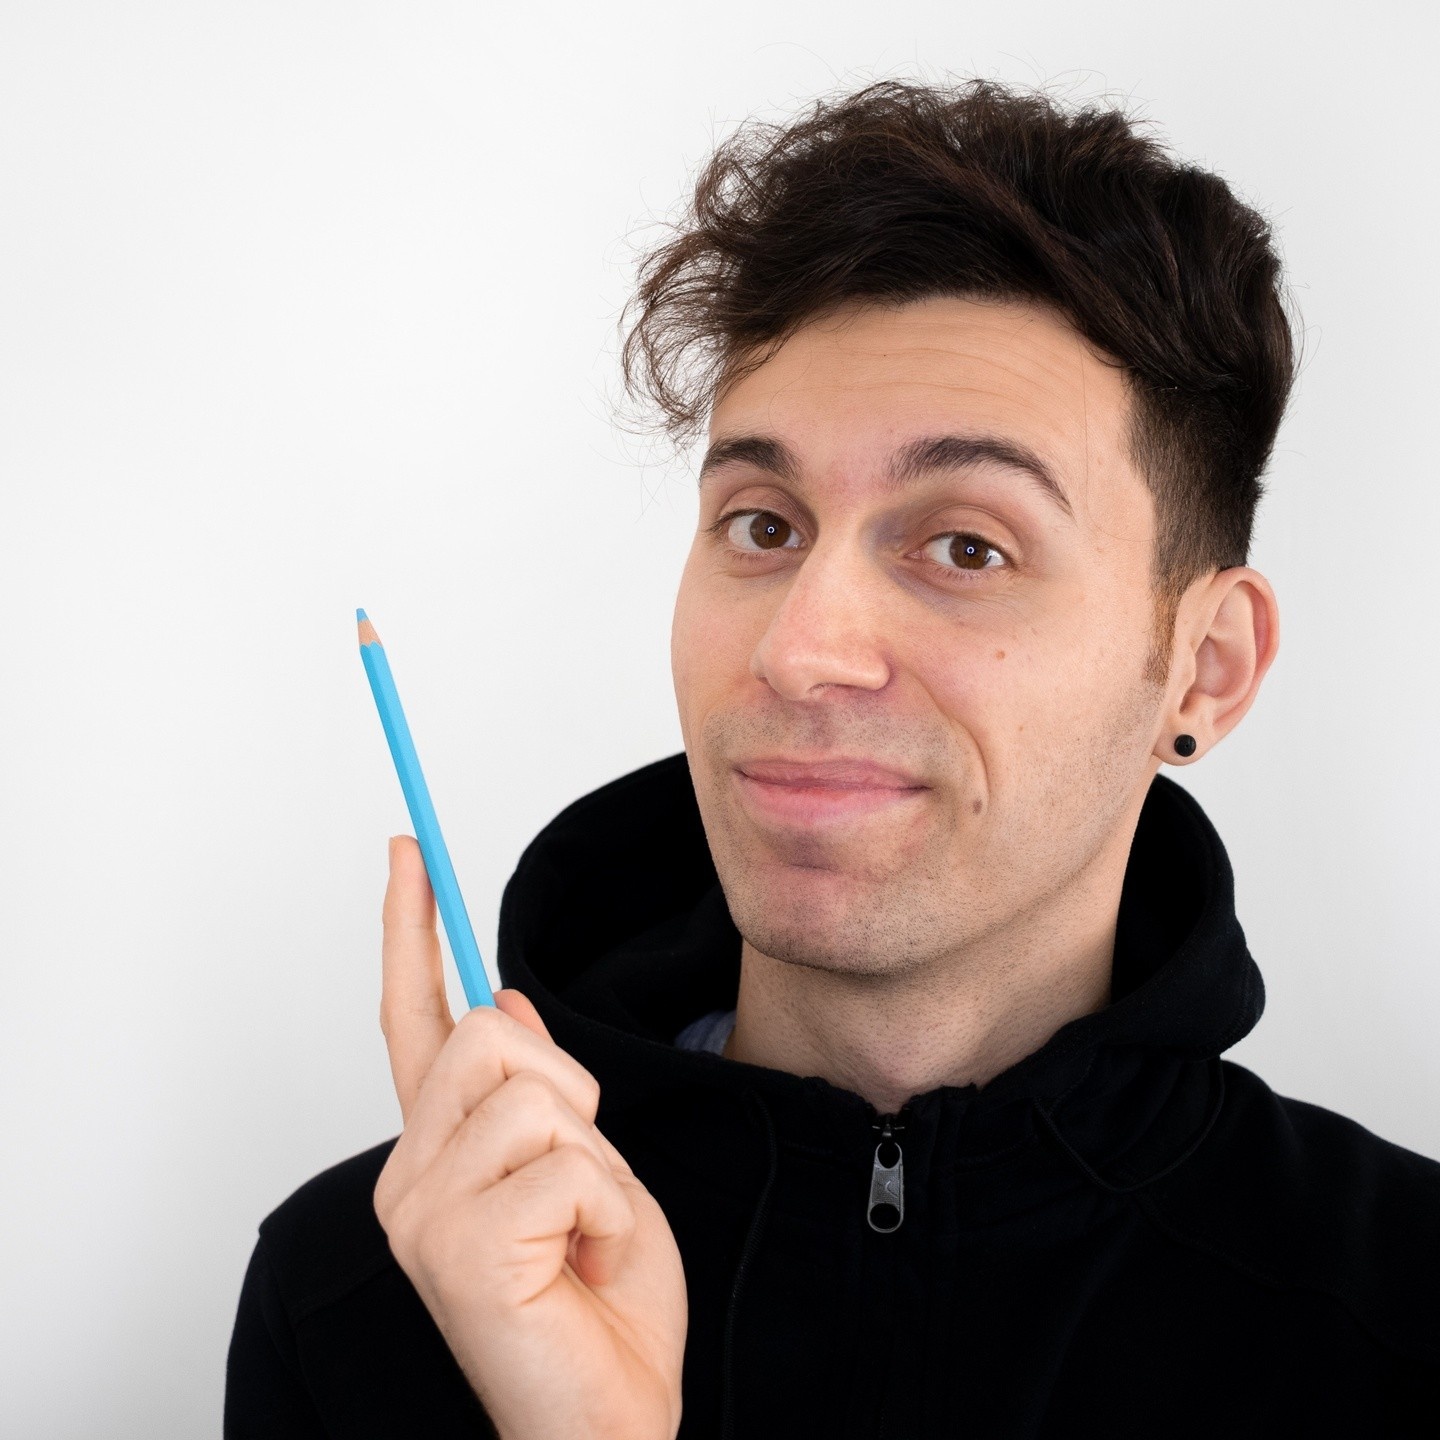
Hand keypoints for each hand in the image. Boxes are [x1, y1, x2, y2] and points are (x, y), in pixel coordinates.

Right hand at [372, 835, 687, 1439]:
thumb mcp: (588, 1168)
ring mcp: (422, 1214)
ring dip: (596, 1159)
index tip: (407, 852)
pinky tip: (584, 1263)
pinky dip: (608, 1208)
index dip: (408, 926)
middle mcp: (411, 1175)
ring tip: (583, 1232)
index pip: (413, 1015)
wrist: (612, 1421)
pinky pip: (567, 1163)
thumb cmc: (601, 1305)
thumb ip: (536, 1092)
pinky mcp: (455, 1251)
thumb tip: (507, 999)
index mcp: (440, 1150)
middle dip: (569, 1089)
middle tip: (582, 1178)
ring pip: (536, 1091)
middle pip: (490, 1031)